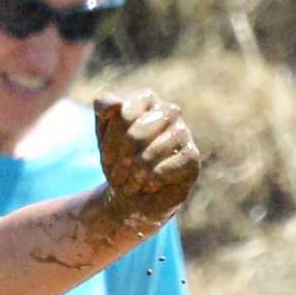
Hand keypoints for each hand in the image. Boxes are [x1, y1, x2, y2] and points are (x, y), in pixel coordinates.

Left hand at [94, 89, 200, 230]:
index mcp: (147, 100)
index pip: (122, 114)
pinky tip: (150, 184)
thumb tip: (114, 104)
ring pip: (154, 151)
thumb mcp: (103, 134)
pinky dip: (154, 179)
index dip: (111, 141)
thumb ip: (103, 108)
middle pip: (137, 133)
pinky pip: (168, 166)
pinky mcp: (192, 156)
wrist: (133, 194)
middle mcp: (169, 111)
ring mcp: (183, 132)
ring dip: (136, 174)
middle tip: (119, 175)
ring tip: (132, 183)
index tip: (108, 158)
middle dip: (122, 160)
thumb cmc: (119, 161)